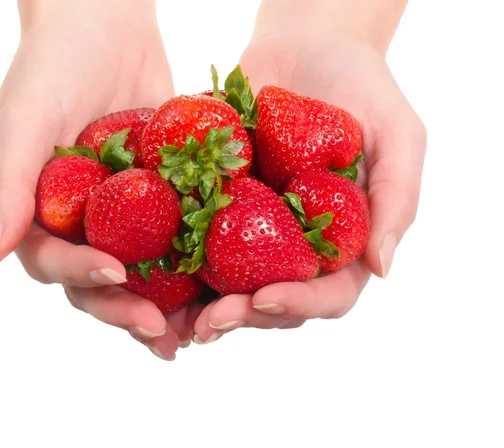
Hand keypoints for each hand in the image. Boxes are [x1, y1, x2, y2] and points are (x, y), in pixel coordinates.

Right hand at [0, 0, 187, 359]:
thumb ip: (8, 190)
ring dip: (170, 304)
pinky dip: (200, 260)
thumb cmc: (53, 64)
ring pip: (146, 270)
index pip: (56, 262)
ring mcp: (127, 213)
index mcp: (44, 215)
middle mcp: (85, 222)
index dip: (81, 276)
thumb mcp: (25, 122)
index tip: (113, 277)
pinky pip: (182, 234)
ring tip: (199, 331)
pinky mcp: (165, 197)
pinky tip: (226, 282)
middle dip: (129, 310)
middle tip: (163, 335)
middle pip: (103, 282)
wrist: (104, 23)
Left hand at [192, 20, 425, 342]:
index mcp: (344, 242)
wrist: (304, 45)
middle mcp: (297, 244)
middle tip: (210, 324)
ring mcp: (255, 228)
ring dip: (202, 306)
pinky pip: (195, 238)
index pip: (329, 293)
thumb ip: (396, 198)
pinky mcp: (217, 204)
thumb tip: (383, 267)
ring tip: (173, 319)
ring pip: (230, 281)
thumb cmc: (361, 86)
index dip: (300, 304)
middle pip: (273, 299)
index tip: (264, 298)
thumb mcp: (397, 135)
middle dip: (242, 316)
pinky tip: (150, 273)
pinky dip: (175, 261)